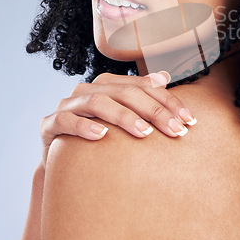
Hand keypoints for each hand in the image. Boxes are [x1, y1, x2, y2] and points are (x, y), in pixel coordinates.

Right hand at [39, 71, 196, 167]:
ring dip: (123, 116)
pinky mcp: (50, 124)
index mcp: (108, 85)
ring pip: (97, 102)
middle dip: (154, 110)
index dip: (168, 101)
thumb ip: (140, 97)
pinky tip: (101, 136)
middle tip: (175, 130)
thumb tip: (165, 77)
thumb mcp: (120, 119)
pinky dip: (83, 126)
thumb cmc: (98, 139)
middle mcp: (88, 89)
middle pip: (125, 93)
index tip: (189, 119)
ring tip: (144, 132)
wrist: (61, 162)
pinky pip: (66, 120)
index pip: (143, 87)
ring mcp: (67, 105)